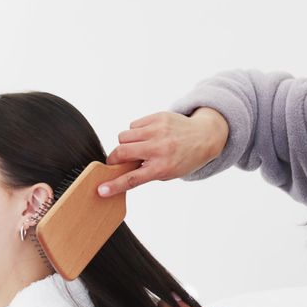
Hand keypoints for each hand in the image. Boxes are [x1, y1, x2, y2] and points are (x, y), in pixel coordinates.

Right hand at [98, 107, 228, 196]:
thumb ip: (144, 172)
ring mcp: (158, 131)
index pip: (132, 179)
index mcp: (162, 167)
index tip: (101, 190)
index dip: (114, 185)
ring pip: (124, 136)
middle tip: (115, 162)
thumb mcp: (167, 173)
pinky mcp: (157, 117)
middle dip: (113, 158)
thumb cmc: (183, 159)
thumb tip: (118, 171)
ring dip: (125, 143)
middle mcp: (159, 148)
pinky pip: (133, 125)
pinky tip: (147, 136)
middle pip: (122, 152)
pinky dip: (135, 132)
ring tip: (138, 147)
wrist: (204, 136)